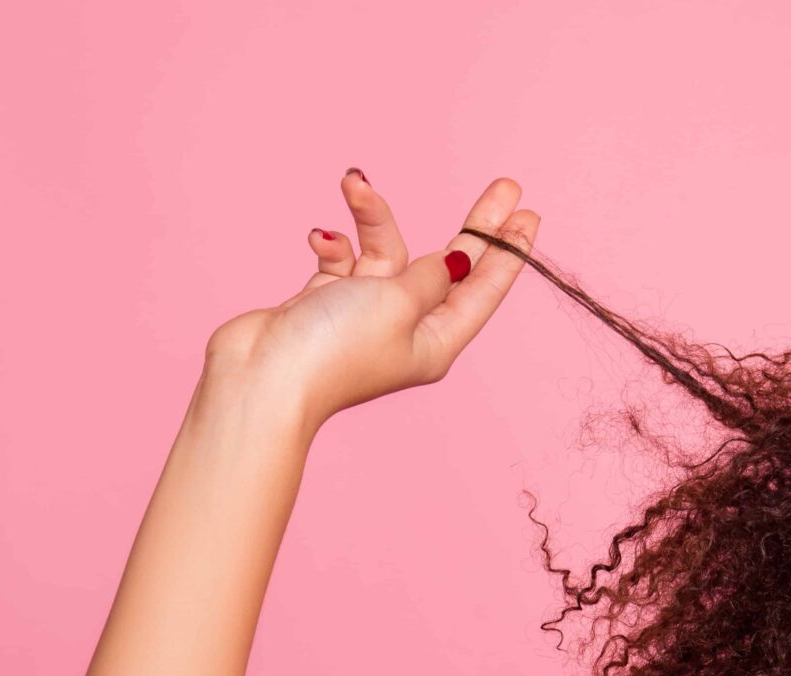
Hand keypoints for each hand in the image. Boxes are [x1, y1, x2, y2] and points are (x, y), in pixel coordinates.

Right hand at [202, 171, 540, 429]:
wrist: (261, 377)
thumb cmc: (335, 349)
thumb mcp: (398, 303)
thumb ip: (432, 275)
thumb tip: (460, 260)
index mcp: (436, 341)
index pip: (483, 289)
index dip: (507, 251)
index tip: (529, 214)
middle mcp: (407, 328)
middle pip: (452, 267)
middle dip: (474, 225)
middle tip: (506, 186)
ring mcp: (365, 314)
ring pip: (386, 250)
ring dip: (371, 215)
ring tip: (354, 183)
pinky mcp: (326, 301)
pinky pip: (343, 258)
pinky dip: (334, 243)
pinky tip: (321, 238)